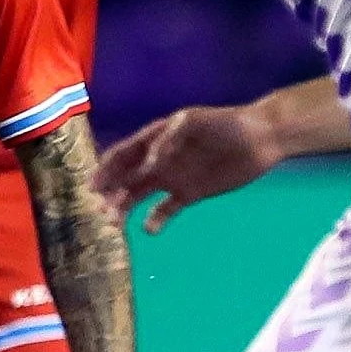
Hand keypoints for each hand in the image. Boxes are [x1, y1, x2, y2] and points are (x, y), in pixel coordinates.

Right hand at [95, 105, 275, 232]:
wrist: (259, 139)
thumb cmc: (225, 124)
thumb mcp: (194, 122)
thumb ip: (169, 139)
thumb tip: (149, 162)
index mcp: (156, 138)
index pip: (124, 154)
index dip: (106, 168)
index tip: (91, 185)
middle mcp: (160, 159)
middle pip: (127, 178)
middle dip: (111, 193)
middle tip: (99, 210)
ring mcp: (174, 177)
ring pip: (141, 195)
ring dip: (126, 208)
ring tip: (115, 224)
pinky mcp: (190, 193)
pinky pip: (167, 209)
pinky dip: (156, 220)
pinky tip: (149, 229)